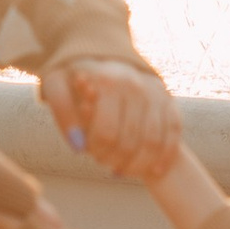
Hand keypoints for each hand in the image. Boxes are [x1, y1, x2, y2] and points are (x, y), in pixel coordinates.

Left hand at [40, 60, 179, 178]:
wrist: (104, 57)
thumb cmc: (75, 79)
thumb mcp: (56, 86)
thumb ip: (62, 113)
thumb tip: (78, 146)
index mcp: (107, 82)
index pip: (106, 134)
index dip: (98, 152)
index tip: (91, 154)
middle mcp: (135, 86)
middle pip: (130, 141)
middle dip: (117, 160)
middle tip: (107, 164)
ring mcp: (155, 92)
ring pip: (153, 141)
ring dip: (140, 165)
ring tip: (125, 170)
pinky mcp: (168, 99)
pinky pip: (173, 133)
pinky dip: (165, 156)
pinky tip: (154, 171)